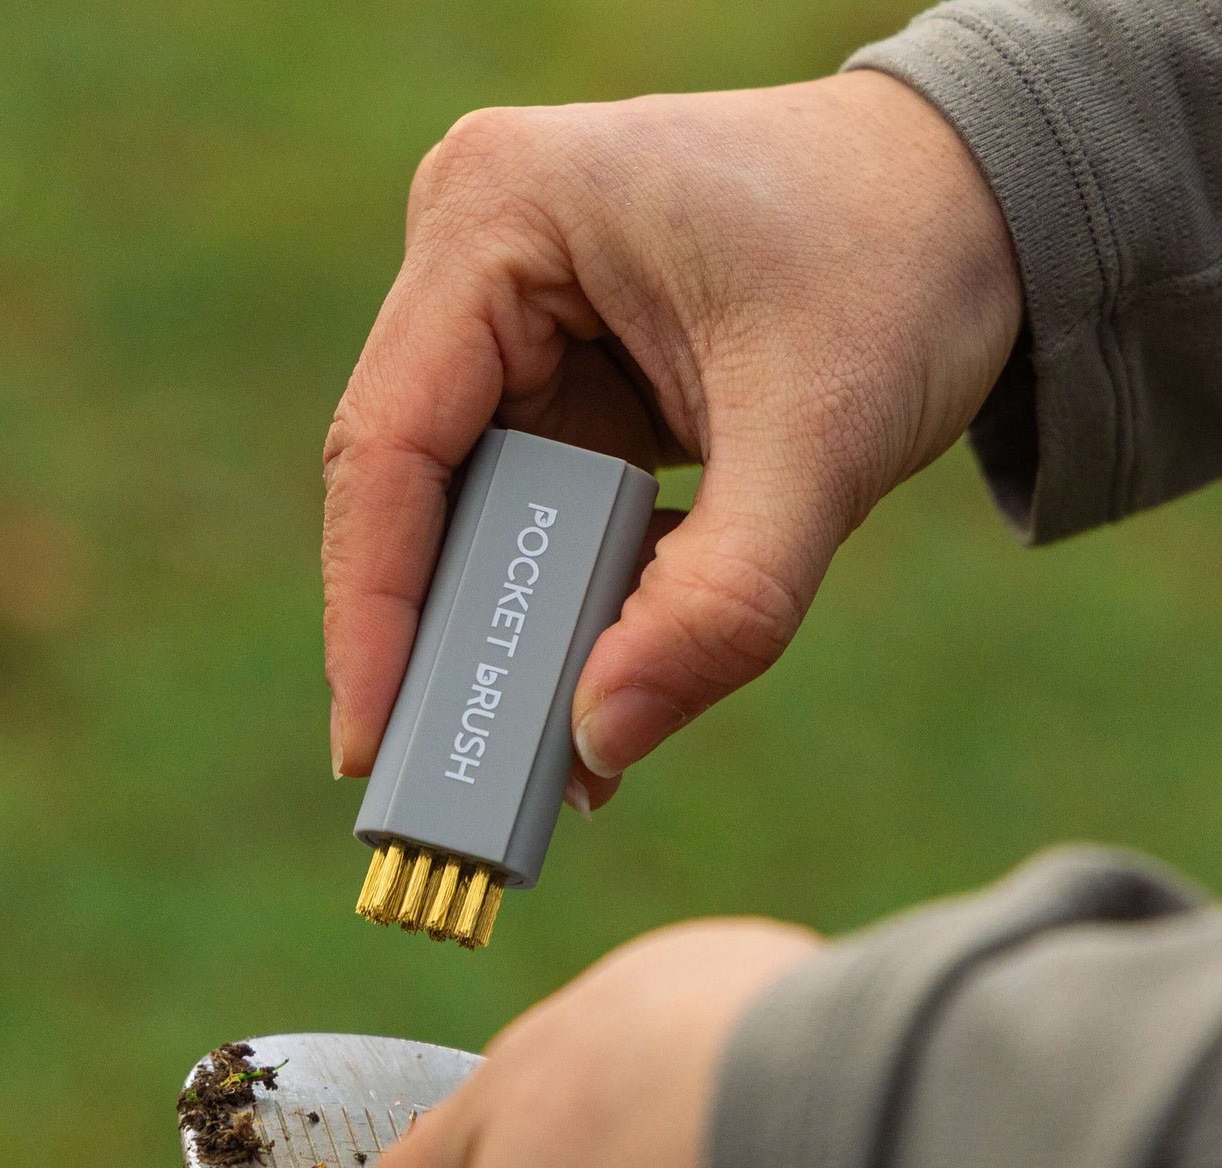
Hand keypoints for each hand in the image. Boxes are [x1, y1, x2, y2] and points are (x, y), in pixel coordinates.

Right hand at [323, 73, 1021, 806]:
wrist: (979, 202)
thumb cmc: (904, 264)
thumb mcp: (822, 437)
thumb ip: (721, 602)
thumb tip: (598, 744)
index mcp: (501, 213)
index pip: (391, 443)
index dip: (374, 609)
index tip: (370, 748)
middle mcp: (476, 253)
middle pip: (415, 488)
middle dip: (442, 638)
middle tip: (441, 785)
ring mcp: (508, 312)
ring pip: (468, 510)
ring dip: (506, 631)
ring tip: (527, 757)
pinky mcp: (555, 369)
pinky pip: (531, 508)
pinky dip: (563, 600)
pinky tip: (595, 684)